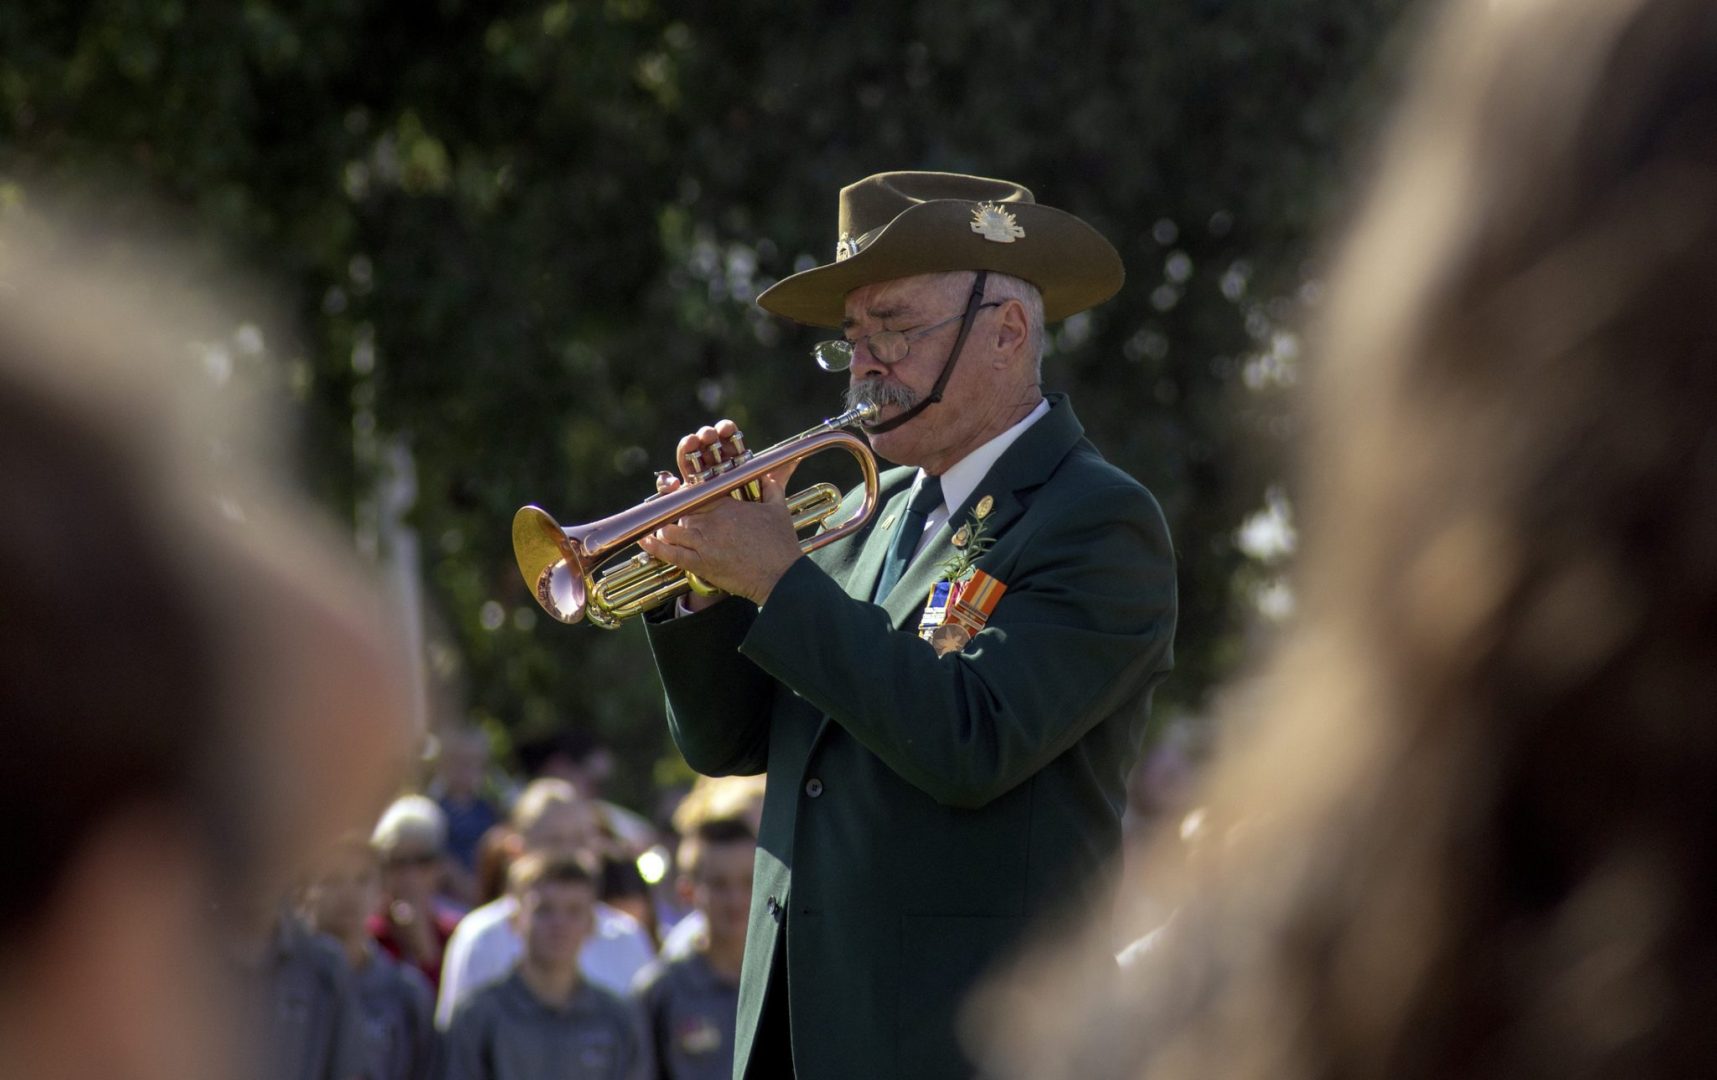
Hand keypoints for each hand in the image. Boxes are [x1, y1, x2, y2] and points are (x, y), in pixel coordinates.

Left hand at [640, 420, 801, 606]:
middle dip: (672, 512)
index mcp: (727, 505)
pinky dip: (655, 547)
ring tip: (661, 530)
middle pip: (680, 510)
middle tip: (667, 515)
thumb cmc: (781, 544)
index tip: (677, 494)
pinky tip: (645, 541)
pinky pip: (671, 554)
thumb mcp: (778, 509)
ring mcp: (704, 542)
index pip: (695, 492)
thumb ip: (771, 487)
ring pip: (671, 528)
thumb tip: (769, 474)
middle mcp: (712, 521)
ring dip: (664, 529)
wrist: (781, 575)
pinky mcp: (701, 564)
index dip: (683, 493)